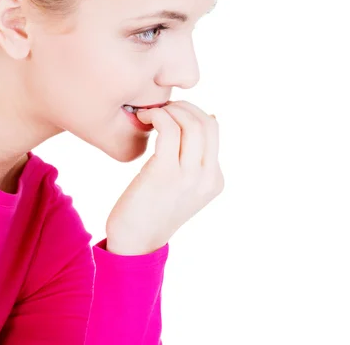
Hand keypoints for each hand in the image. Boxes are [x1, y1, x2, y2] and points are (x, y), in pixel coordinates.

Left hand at [105, 100, 224, 255]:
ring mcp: (189, 177)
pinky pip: (168, 129)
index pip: (213, 128)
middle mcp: (207, 178)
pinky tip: (143, 118)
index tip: (171, 111)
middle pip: (205, 122)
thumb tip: (213, 117)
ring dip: (168, 110)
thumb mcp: (185, 184)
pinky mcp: (165, 174)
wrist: (134, 242)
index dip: (192, 111)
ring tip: (150, 113)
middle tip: (161, 108)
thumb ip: (196, 158)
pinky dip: (156, 116)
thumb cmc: (153, 208)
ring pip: (190, 123)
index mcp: (215, 180)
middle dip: (182, 106)